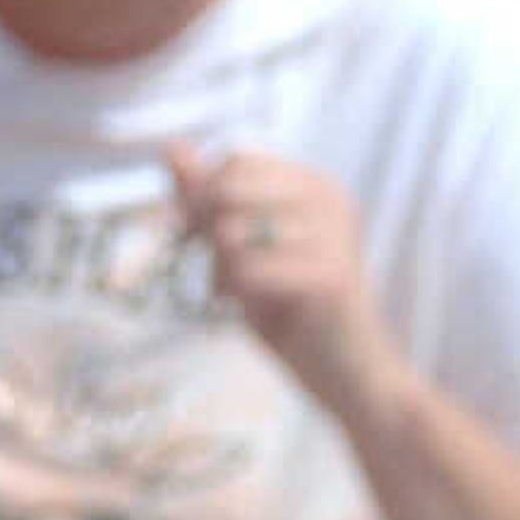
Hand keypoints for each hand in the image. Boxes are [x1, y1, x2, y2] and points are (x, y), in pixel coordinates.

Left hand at [169, 142, 400, 417]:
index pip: (235, 161)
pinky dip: (239, 296)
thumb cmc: (290, 309)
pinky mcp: (328, 277)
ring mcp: (333, 235)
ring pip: (231, 234)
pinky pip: (246, 272)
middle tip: (216, 268)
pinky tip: (259, 310)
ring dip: (223, 271)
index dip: (201, 197)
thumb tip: (171, 148)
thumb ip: (208, 198)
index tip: (194, 234)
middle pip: (229, 188)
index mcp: (315, 184)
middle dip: (205, 229)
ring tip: (246, 293)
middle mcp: (330, 199)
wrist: (348, 372)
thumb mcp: (240, 247)